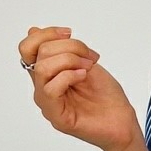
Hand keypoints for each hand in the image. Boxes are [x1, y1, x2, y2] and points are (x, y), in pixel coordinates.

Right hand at [18, 25, 140, 150]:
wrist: (123, 121)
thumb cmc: (107, 96)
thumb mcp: (83, 61)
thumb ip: (60, 48)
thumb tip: (33, 30)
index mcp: (48, 74)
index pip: (28, 48)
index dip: (46, 34)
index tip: (69, 33)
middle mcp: (44, 88)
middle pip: (38, 53)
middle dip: (68, 47)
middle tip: (89, 56)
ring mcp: (48, 104)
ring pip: (43, 68)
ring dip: (69, 60)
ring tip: (88, 68)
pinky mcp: (57, 118)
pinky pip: (51, 89)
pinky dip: (69, 76)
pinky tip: (83, 77)